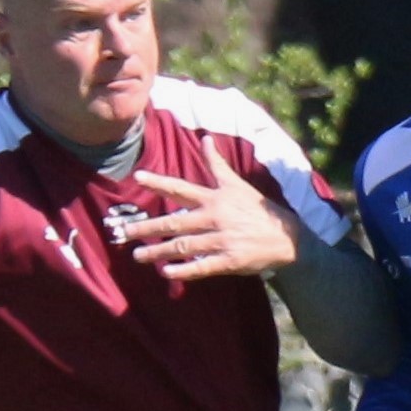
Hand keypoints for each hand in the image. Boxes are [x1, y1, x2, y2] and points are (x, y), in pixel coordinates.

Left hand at [126, 149, 299, 278]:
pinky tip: (167, 272)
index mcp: (215, 198)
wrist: (286, 236)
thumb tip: (205, 138)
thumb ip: (217, 164)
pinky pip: (202, 266)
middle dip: (148, 227)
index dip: (159, 181)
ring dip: (159, 251)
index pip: (182, 187)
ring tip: (138, 256)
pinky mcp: (229, 260)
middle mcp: (215, 217)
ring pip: (184, 245)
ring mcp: (221, 239)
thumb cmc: (258, 209)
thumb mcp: (238, 184)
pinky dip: (184, 270)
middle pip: (175, 221)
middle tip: (124, 231)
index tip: (138, 177)